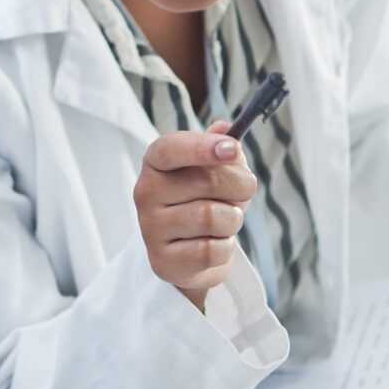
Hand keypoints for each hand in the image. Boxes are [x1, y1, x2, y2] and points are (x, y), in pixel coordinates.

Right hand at [134, 120, 258, 308]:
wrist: (190, 255)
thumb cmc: (205, 201)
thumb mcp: (215, 169)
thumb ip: (222, 146)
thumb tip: (225, 128)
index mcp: (155, 162)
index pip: (170, 148)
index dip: (202, 147)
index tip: (232, 149)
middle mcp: (145, 192)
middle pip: (207, 181)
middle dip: (240, 187)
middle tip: (242, 193)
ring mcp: (150, 228)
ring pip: (213, 218)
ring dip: (233, 220)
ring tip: (224, 222)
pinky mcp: (162, 260)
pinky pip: (212, 250)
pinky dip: (225, 248)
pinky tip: (214, 245)